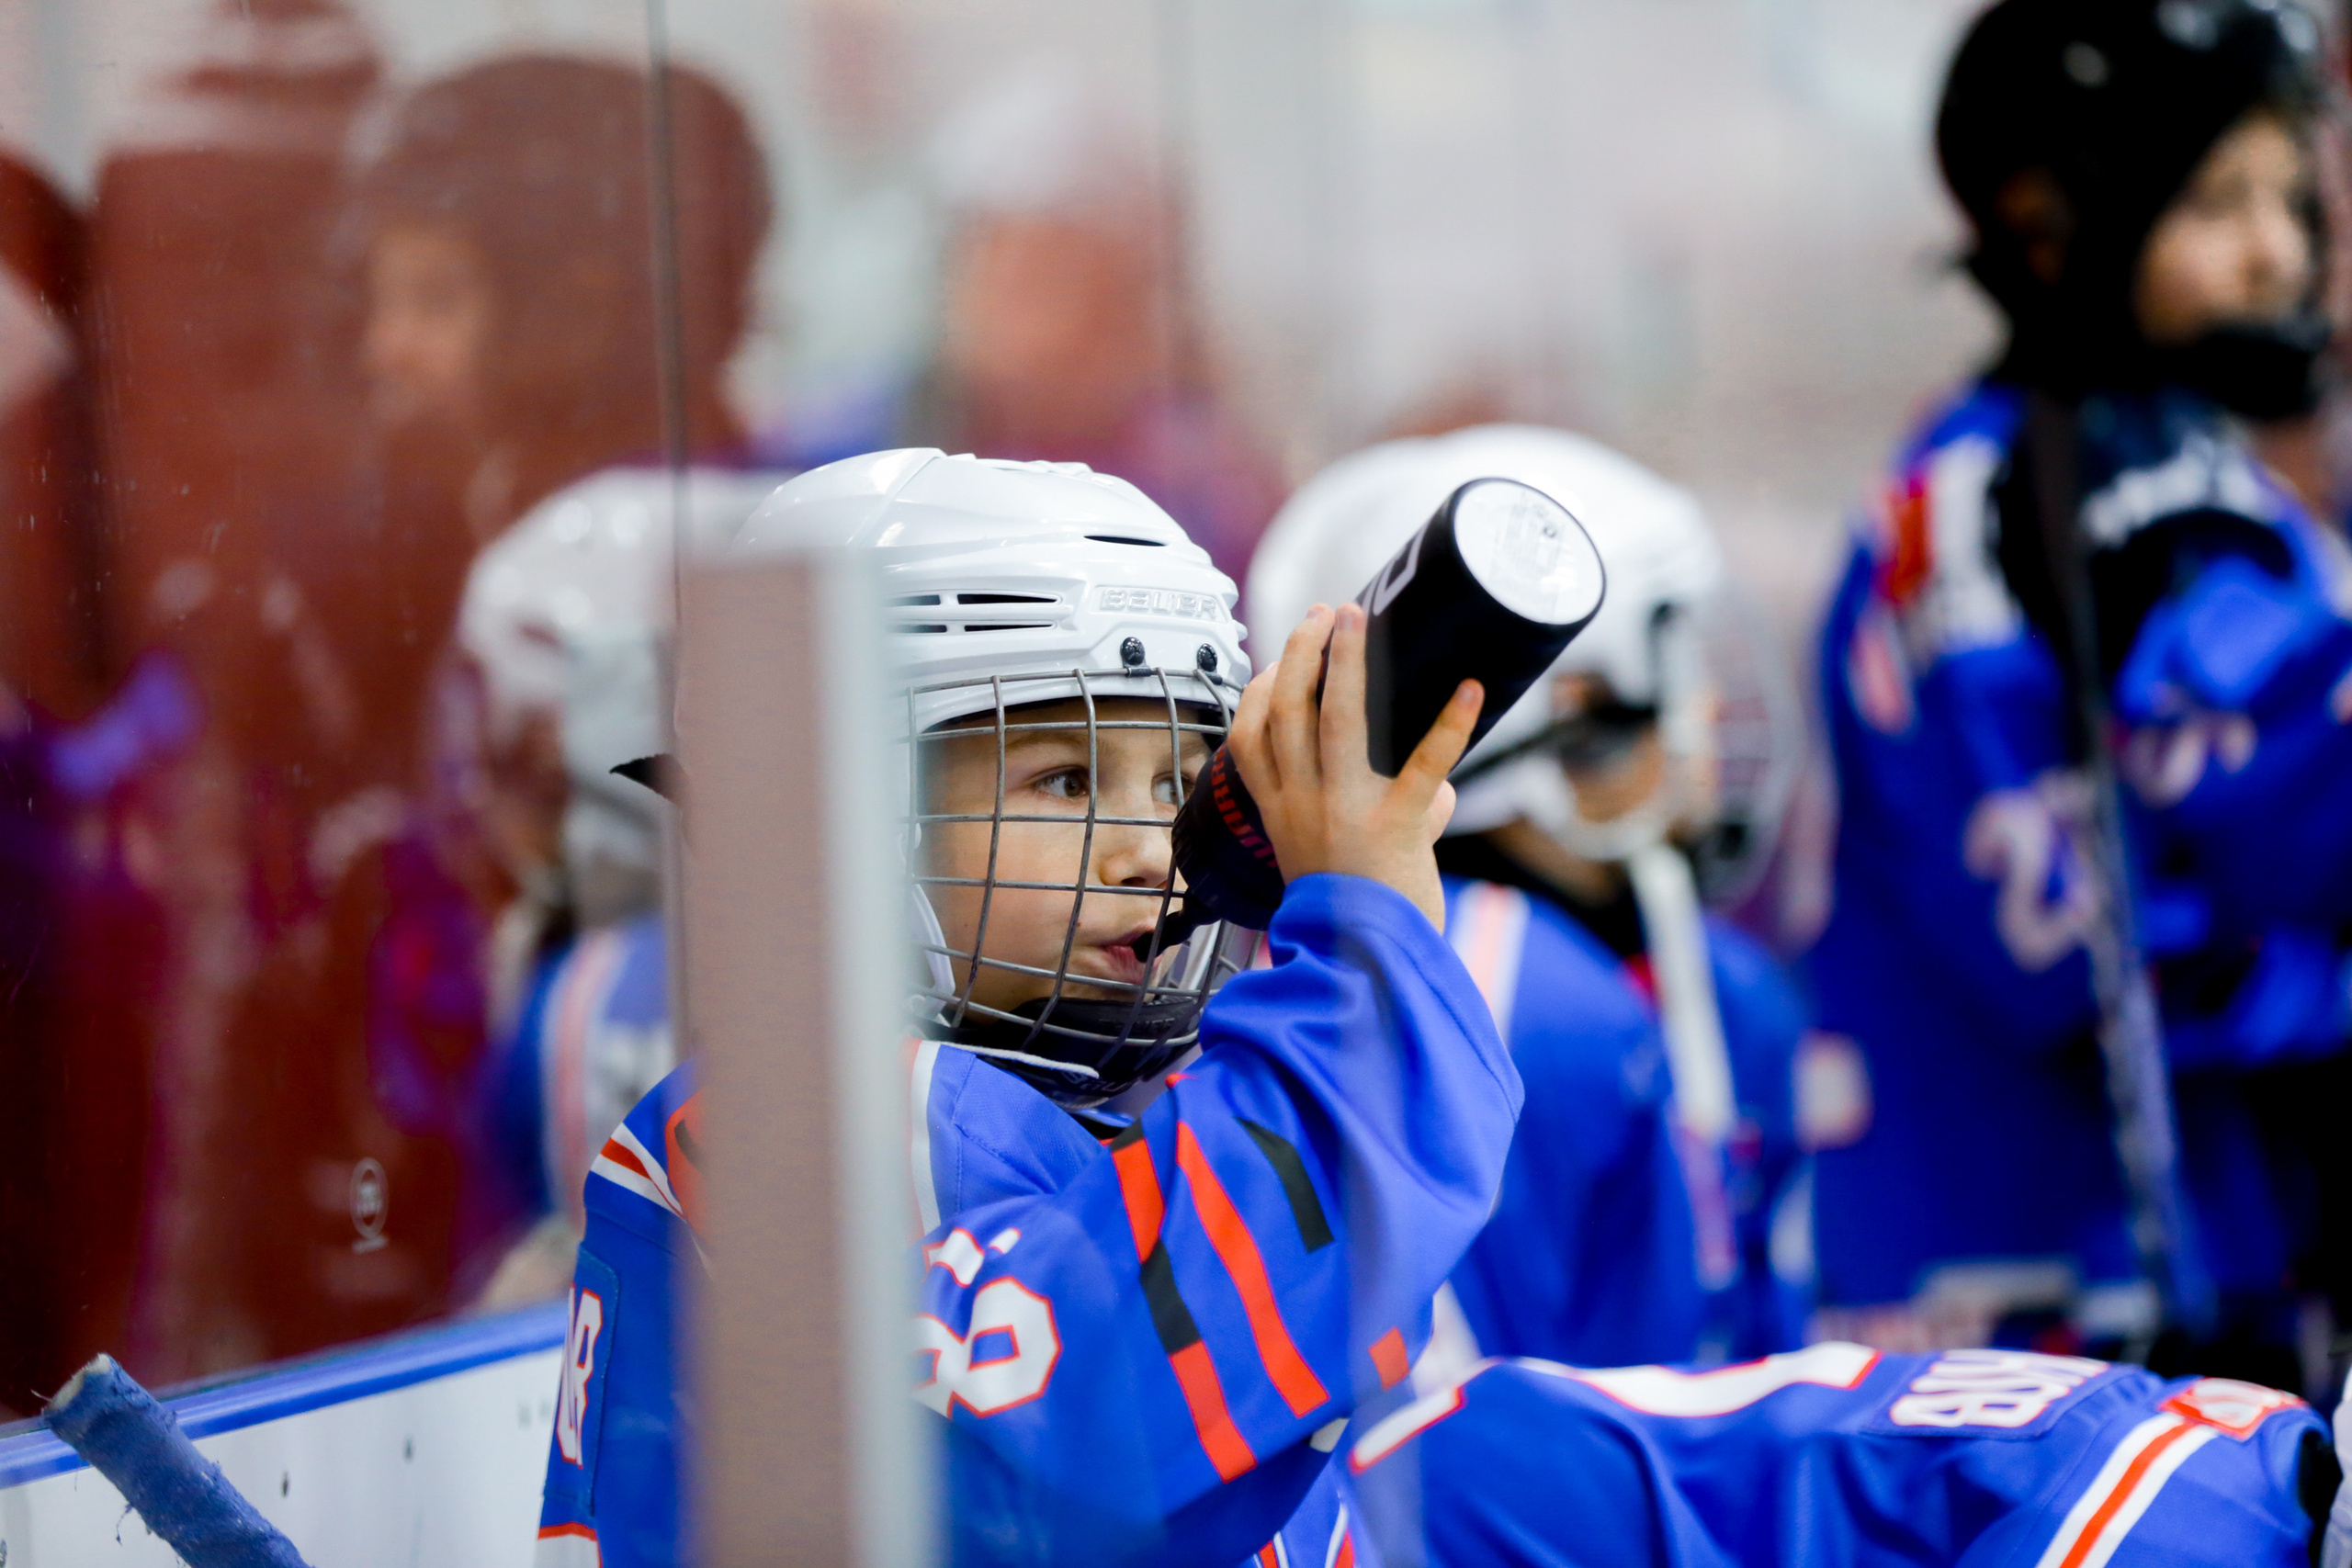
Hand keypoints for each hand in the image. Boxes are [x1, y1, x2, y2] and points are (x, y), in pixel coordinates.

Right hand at [1226, 602, 1481, 931]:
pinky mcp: (1395, 826)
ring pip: (1337, 721)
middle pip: (1288, 710)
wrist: (1365, 971)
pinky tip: (1470, 689)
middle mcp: (1302, 806)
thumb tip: (1439, 786)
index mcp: (1278, 814)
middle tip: (1326, 613)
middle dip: (1303, 652)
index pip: (1250, 737)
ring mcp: (1344, 812)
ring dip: (1349, 663)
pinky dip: (1450, 725)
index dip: (1261, 689)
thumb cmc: (1356, 921)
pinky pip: (1422, 765)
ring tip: (1360, 619)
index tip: (1280, 658)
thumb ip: (1379, 817)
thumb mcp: (1338, 865)